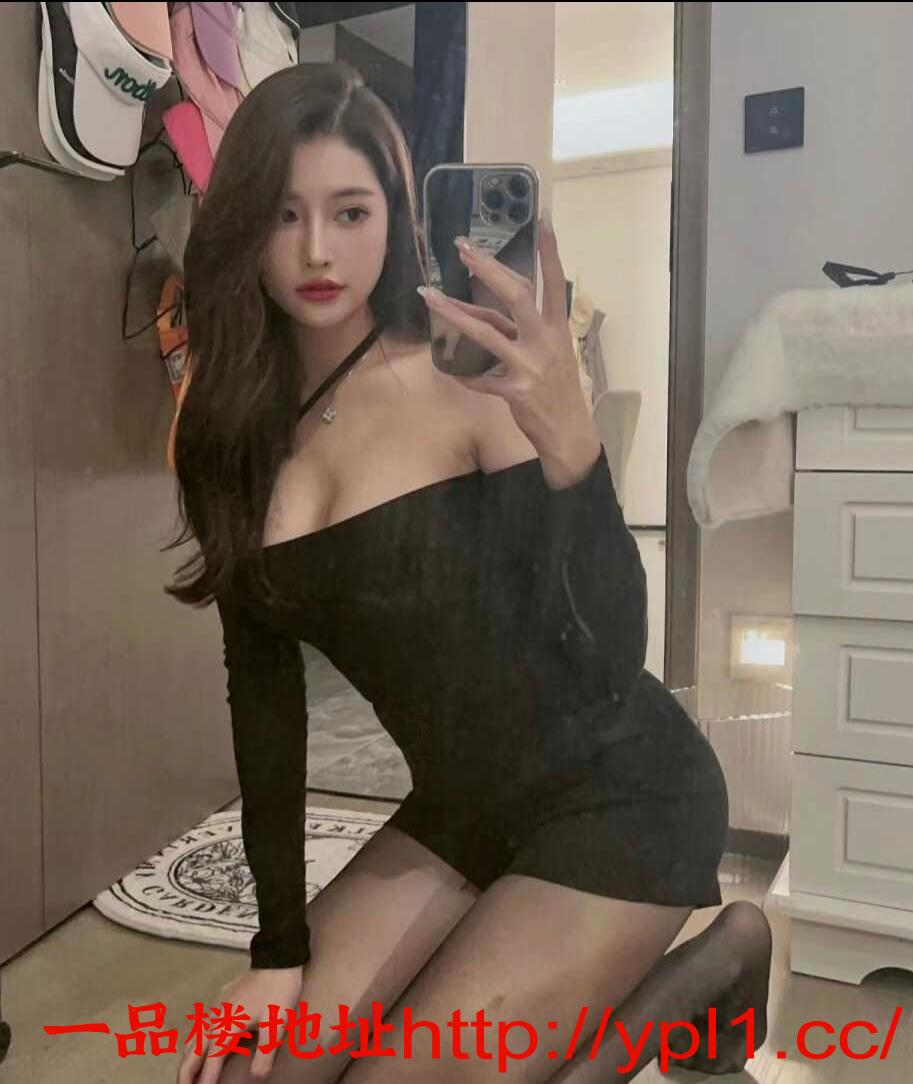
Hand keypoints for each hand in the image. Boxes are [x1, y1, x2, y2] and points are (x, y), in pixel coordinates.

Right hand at [176, 965, 302, 1083]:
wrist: (277, 958)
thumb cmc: (277, 993)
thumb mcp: (276, 1026)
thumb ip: (264, 1055)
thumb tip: (256, 1079)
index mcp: (226, 1028)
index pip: (211, 1062)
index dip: (205, 1081)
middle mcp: (215, 1020)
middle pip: (192, 1051)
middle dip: (185, 1073)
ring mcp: (216, 1008)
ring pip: (193, 1038)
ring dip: (187, 1058)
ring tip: (186, 1075)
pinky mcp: (221, 1000)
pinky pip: (200, 1026)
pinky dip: (194, 1042)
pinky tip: (198, 1044)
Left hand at [418, 212, 596, 462]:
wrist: (569, 432)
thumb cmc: (556, 388)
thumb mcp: (549, 352)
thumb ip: (520, 330)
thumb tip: (479, 311)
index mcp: (557, 328)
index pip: (552, 283)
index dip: (549, 253)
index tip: (543, 221)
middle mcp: (546, 341)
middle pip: (516, 295)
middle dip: (487, 269)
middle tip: (462, 247)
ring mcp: (530, 365)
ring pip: (488, 332)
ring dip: (455, 313)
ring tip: (429, 296)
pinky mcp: (516, 391)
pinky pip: (481, 380)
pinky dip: (465, 376)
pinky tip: (452, 372)